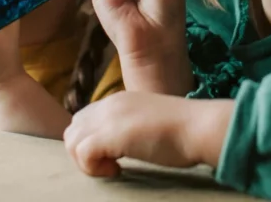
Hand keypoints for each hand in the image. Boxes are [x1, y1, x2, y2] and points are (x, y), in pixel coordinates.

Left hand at [63, 92, 232, 176]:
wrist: (198, 127)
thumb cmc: (184, 131)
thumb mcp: (149, 123)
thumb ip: (130, 128)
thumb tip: (118, 146)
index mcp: (120, 100)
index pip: (86, 119)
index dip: (93, 141)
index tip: (114, 157)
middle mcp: (110, 104)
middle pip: (73, 129)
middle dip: (84, 152)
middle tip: (109, 165)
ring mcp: (108, 118)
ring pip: (72, 141)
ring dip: (87, 161)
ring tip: (112, 168)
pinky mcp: (109, 135)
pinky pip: (82, 153)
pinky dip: (94, 168)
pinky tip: (117, 170)